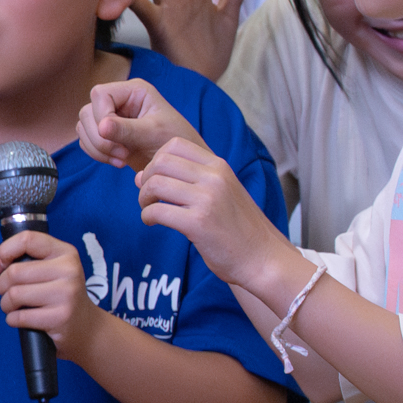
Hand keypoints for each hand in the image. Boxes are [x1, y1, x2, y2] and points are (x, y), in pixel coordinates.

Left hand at [0, 231, 102, 357]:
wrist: (85, 328)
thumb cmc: (58, 296)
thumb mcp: (40, 273)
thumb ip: (8, 265)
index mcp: (64, 252)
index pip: (27, 239)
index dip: (6, 251)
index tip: (5, 263)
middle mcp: (69, 270)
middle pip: (14, 272)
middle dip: (2, 286)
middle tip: (10, 293)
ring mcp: (67, 294)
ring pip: (14, 294)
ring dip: (6, 305)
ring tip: (17, 307)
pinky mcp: (60, 317)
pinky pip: (19, 316)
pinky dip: (13, 320)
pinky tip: (24, 319)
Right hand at [76, 78, 202, 172]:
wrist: (177, 164)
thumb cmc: (174, 142)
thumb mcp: (153, 134)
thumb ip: (126, 129)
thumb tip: (101, 127)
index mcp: (133, 91)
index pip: (100, 94)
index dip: (101, 115)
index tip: (115, 137)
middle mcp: (119, 101)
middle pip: (87, 112)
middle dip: (99, 137)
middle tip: (121, 154)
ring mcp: (110, 118)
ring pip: (84, 128)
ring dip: (97, 147)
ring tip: (120, 160)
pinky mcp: (106, 135)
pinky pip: (86, 141)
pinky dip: (96, 154)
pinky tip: (117, 161)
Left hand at [136, 137, 278, 286]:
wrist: (263, 257)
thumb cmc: (237, 227)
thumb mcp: (220, 192)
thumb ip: (186, 180)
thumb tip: (139, 175)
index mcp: (219, 166)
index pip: (174, 144)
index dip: (156, 160)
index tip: (155, 178)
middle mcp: (214, 178)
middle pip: (160, 162)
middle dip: (146, 179)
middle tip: (148, 197)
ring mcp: (207, 199)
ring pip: (155, 184)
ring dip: (144, 199)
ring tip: (150, 210)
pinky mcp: (198, 223)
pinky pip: (157, 211)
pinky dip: (147, 217)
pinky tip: (153, 223)